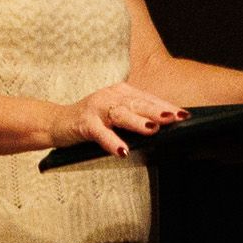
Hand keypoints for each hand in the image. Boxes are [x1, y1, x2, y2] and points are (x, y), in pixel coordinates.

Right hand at [57, 80, 187, 155]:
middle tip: (177, 118)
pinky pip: (100, 133)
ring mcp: (96, 108)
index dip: (166, 107)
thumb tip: (164, 128)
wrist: (56, 122)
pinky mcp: (84, 123)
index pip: (148, 99)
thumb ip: (136, 117)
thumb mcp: (116, 115)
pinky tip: (122, 150)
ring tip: (153, 130)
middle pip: (138, 104)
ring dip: (138, 122)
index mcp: (121, 92)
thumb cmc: (92, 120)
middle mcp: (110, 96)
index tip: (185, 115)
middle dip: (158, 111)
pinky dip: (111, 141)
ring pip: (121, 114)